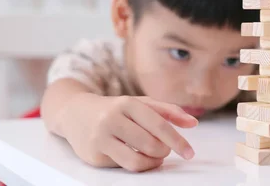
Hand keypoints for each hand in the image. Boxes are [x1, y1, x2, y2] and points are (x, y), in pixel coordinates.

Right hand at [60, 94, 197, 171]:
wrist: (76, 113)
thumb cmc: (116, 109)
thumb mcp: (140, 103)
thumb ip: (168, 111)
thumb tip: (193, 123)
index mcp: (128, 103)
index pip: (159, 126)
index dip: (178, 141)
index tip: (190, 153)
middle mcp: (112, 119)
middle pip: (150, 145)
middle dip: (163, 151)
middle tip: (164, 150)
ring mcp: (100, 138)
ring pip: (136, 161)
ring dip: (152, 162)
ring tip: (153, 156)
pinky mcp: (93, 155)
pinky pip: (123, 167)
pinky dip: (135, 164)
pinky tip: (134, 155)